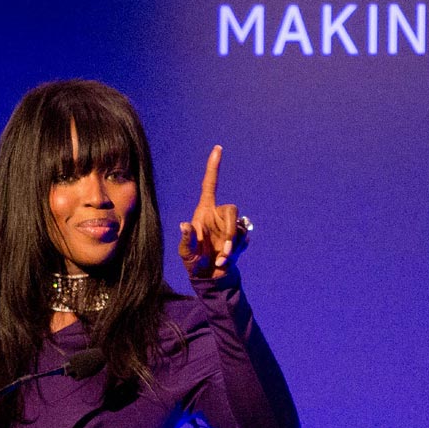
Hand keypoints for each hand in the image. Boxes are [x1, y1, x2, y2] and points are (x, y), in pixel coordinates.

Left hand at [178, 145, 249, 278]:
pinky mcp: (239, 237)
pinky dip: (236, 252)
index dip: (214, 168)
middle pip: (232, 209)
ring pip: (240, 227)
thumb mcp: (186, 253)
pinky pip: (244, 239)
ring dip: (232, 246)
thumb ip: (186, 240)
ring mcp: (230, 226)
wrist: (209, 278)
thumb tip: (184, 225)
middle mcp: (218, 215)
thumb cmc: (194, 262)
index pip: (210, 185)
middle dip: (231, 230)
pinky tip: (225, 260)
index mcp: (204, 211)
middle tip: (225, 250)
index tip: (218, 149)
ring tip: (221, 260)